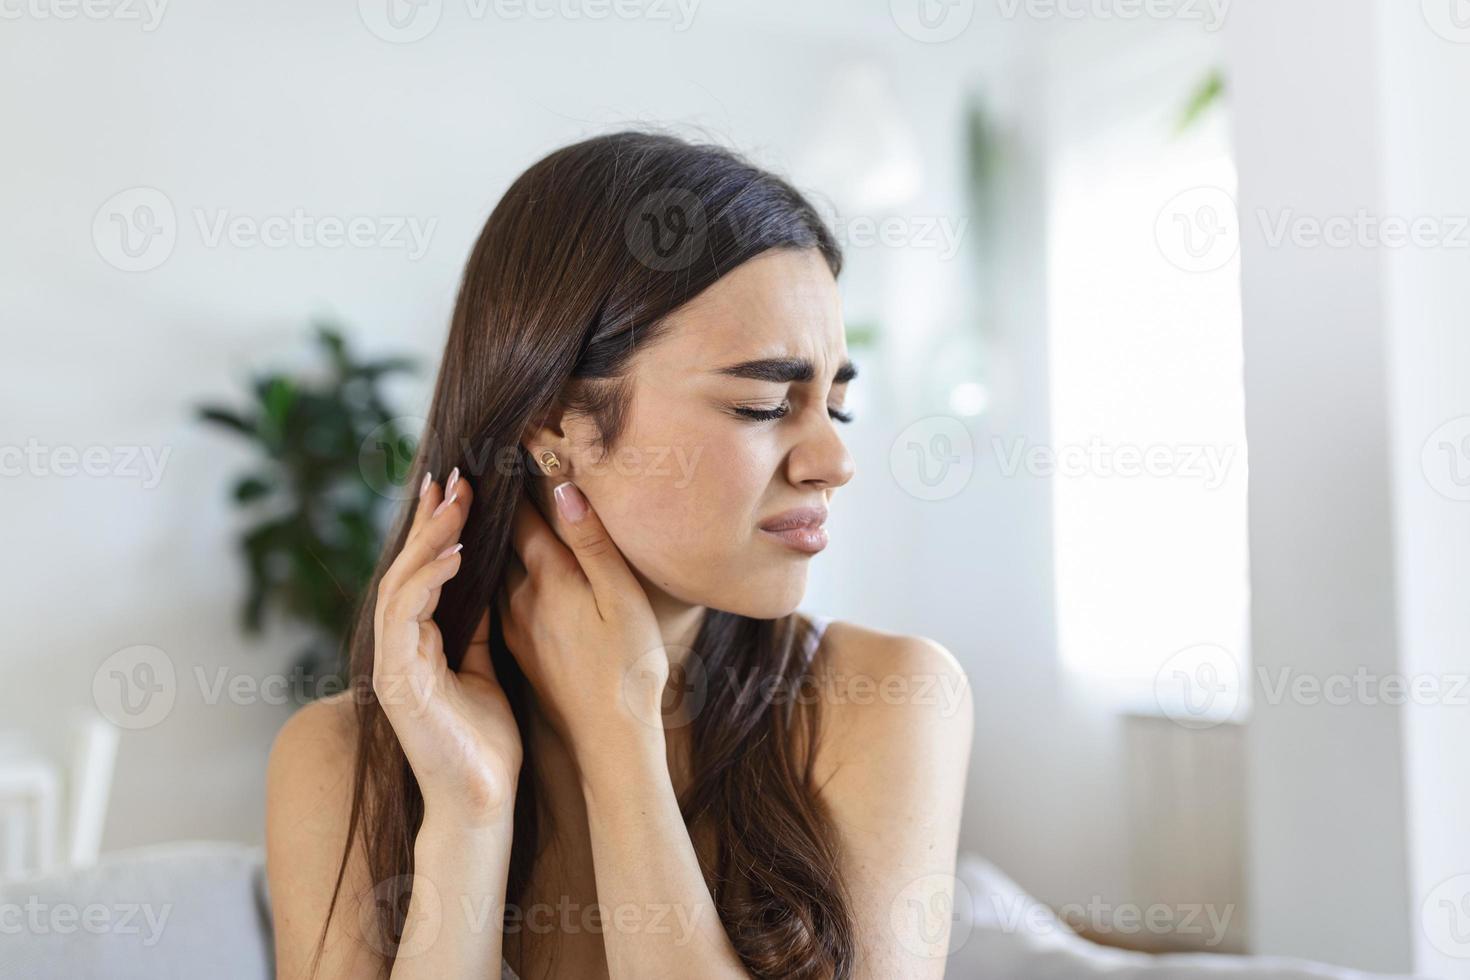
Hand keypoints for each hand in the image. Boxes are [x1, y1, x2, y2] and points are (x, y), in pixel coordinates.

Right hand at [373, 469, 522, 827]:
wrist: (484, 800)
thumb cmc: (487, 741)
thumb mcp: (487, 666)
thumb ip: (477, 625)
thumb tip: (488, 576)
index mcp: (417, 643)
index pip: (421, 573)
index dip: (435, 528)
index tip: (456, 486)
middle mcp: (398, 649)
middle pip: (405, 569)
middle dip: (430, 521)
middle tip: (455, 477)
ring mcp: (393, 665)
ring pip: (400, 586)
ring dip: (430, 542)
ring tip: (457, 504)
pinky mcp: (398, 682)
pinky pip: (405, 619)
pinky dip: (428, 583)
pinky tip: (456, 556)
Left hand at [497, 481, 668, 775]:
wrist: (611, 743)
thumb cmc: (629, 671)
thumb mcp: (622, 600)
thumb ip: (593, 544)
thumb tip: (565, 490)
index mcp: (548, 581)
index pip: (518, 516)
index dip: (510, 477)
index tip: (503, 441)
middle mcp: (521, 600)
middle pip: (496, 539)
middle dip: (488, 503)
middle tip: (474, 463)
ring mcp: (516, 626)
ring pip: (493, 566)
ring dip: (486, 536)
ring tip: (476, 502)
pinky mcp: (520, 649)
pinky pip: (498, 594)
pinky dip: (494, 567)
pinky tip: (498, 560)